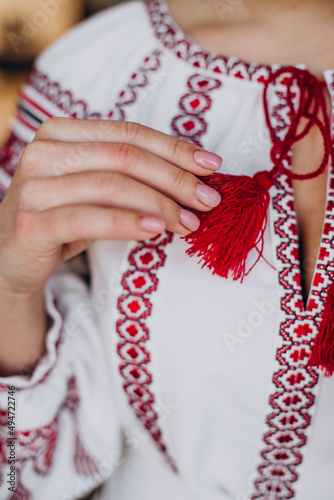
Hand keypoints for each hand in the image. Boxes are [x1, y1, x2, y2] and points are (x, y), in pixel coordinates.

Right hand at [0, 118, 221, 295]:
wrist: (12, 259)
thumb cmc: (63, 220)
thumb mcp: (97, 191)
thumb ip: (132, 177)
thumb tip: (195, 177)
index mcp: (61, 133)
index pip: (129, 134)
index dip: (175, 148)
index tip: (212, 166)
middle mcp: (44, 151)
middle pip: (125, 157)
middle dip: (175, 179)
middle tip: (208, 200)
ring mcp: (34, 186)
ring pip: (113, 185)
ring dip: (161, 205)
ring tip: (190, 222)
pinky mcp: (32, 222)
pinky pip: (90, 218)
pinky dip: (129, 223)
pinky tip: (157, 232)